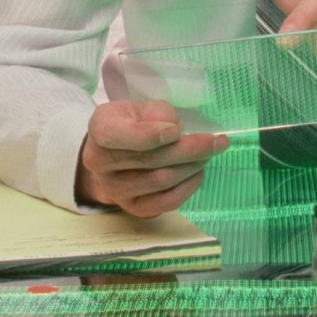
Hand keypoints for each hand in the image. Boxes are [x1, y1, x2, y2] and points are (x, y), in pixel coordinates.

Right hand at [74, 100, 227, 217]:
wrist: (114, 156)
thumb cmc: (131, 124)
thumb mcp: (139, 107)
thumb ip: (156, 112)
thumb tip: (172, 130)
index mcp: (100, 130)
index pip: (115, 136)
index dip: (148, 135)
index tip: (176, 131)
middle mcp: (100, 163)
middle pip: (149, 160)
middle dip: (189, 150)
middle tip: (217, 142)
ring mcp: (115, 190)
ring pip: (161, 181)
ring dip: (192, 166)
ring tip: (209, 153)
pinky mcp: (133, 208)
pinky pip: (166, 202)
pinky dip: (188, 186)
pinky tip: (198, 172)